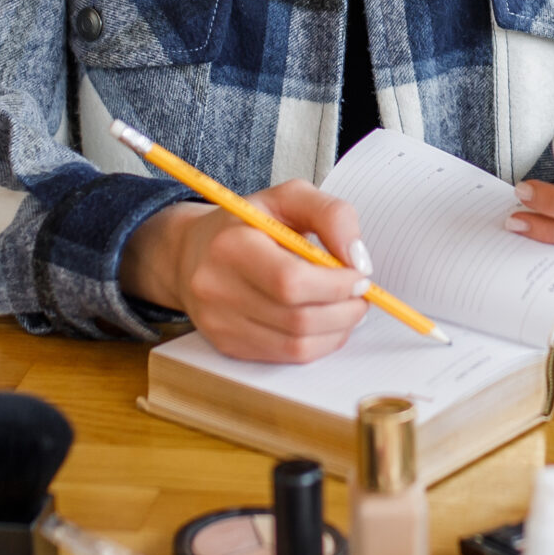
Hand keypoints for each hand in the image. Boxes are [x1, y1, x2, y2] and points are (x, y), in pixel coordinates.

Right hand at [121, 181, 370, 363]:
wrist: (191, 253)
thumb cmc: (249, 222)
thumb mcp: (289, 197)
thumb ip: (331, 215)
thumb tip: (358, 259)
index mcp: (230, 245)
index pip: (290, 282)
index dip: (336, 284)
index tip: (360, 275)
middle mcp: (216, 289)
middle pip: (297, 319)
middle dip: (345, 310)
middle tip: (362, 293)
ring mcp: (219, 323)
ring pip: (296, 345)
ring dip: (337, 330)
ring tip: (348, 307)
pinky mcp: (227, 345)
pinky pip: (286, 357)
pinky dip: (319, 343)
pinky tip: (326, 321)